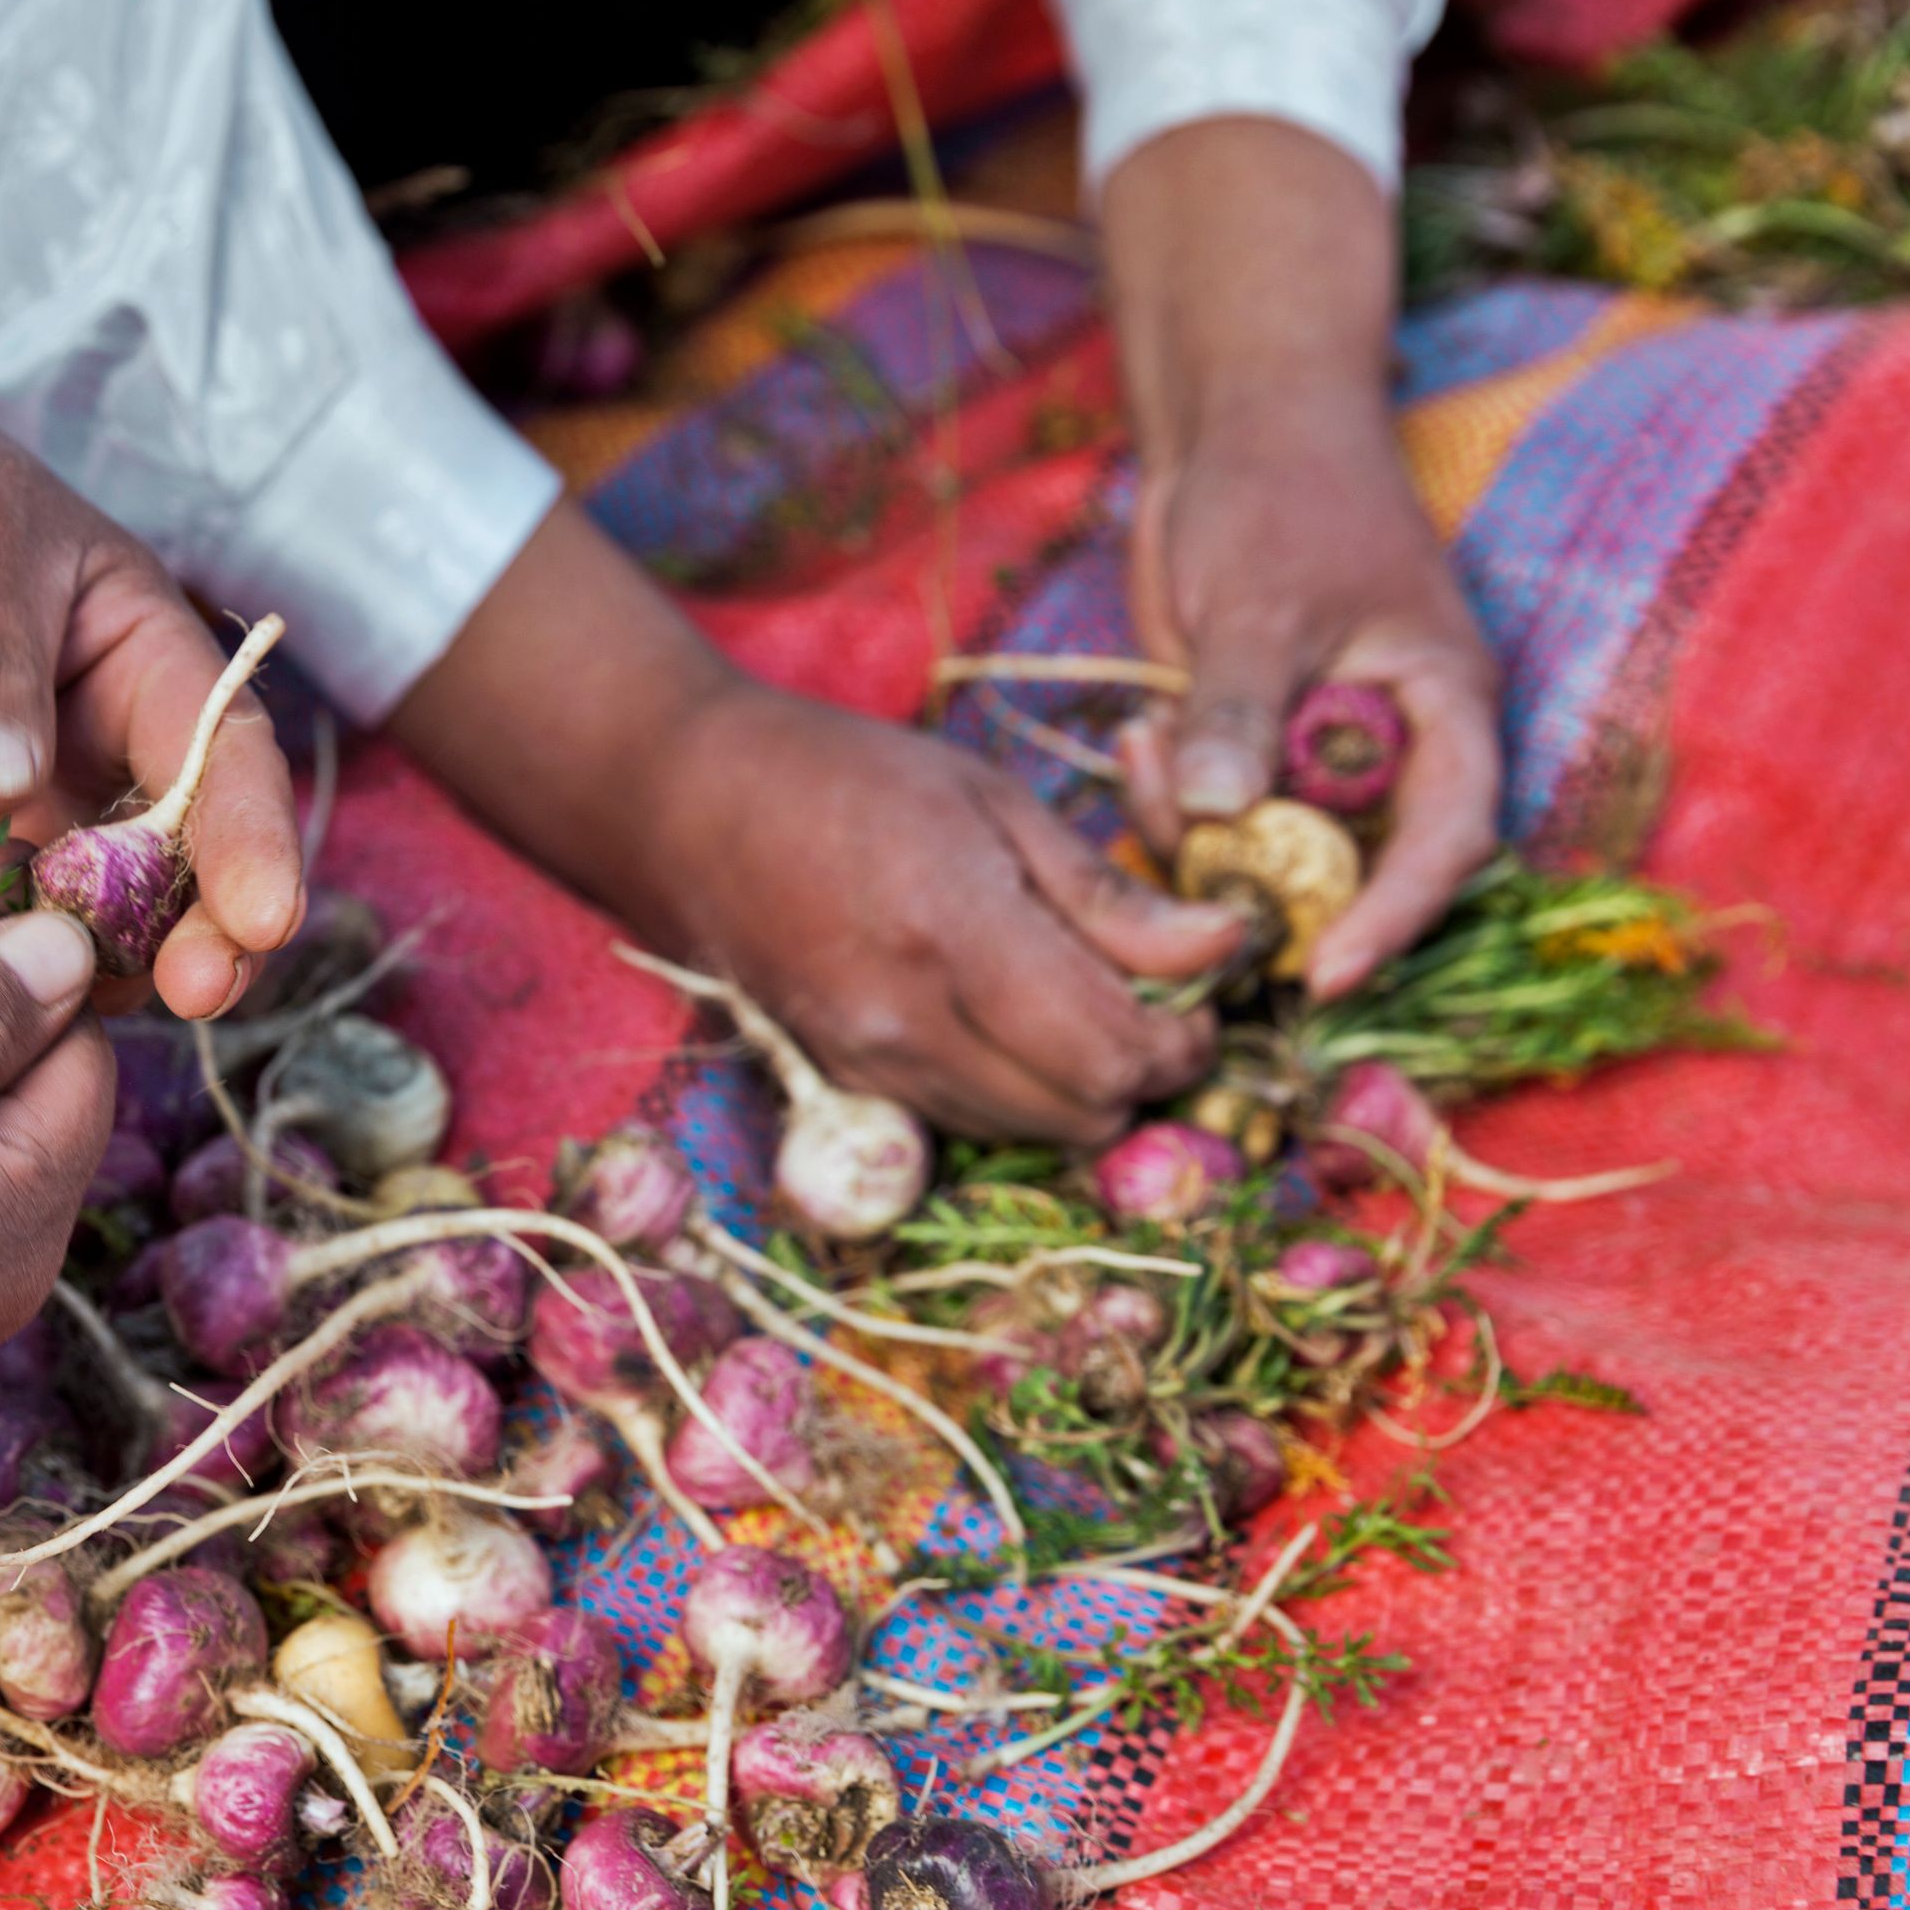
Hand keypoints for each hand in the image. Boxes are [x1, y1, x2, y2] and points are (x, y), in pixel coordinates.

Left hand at [0, 262, 302, 1019]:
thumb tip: (11, 788)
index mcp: (145, 671)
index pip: (226, 767)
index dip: (256, 844)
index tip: (266, 915)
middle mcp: (96, 765)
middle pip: (170, 880)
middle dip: (190, 942)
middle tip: (193, 992)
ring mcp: (7, 826)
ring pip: (62, 934)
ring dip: (40, 966)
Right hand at [647, 685, 1233, 1143]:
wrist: (689, 808)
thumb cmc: (847, 777)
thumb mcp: (994, 801)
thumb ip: (1107, 893)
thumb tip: (1221, 948)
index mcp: (956, 931)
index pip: (1112, 1050)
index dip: (1181, 1044)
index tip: (1200, 1002)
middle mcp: (907, 1021)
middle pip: (1079, 1114)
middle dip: (1140, 1076)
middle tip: (1154, 1009)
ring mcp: (867, 1064)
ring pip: (1024, 1132)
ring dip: (1078, 1092)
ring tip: (1082, 1011)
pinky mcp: (842, 1084)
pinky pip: (964, 1120)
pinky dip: (1013, 1093)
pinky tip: (1009, 1024)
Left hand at [1101, 117, 1501, 996]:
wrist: (1232, 431)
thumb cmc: (1282, 492)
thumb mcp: (1262, 602)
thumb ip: (1242, 710)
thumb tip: (1219, 813)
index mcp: (1442, 711)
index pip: (1446, 839)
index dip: (1397, 914)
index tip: (1330, 972)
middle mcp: (1388, 751)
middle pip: (1356, 870)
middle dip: (1274, 894)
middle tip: (1196, 895)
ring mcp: (1313, 756)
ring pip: (1268, 854)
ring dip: (1198, 838)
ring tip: (1149, 745)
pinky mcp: (1244, 753)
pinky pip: (1210, 819)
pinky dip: (1167, 803)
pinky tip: (1139, 733)